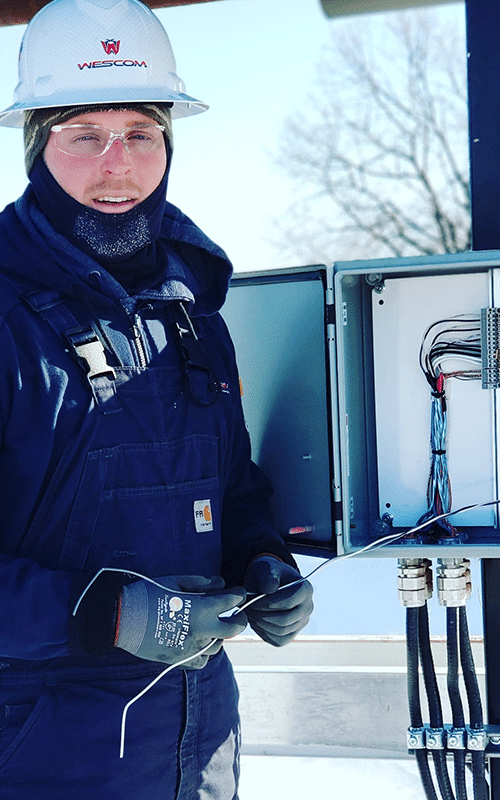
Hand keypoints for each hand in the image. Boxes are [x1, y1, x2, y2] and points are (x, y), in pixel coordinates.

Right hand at [115, 575, 246, 667]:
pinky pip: (202, 660)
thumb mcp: (176, 581)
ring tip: (211, 626)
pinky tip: (198, 642)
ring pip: (218, 645)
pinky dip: (204, 651)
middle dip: (240, 619)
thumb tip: (221, 584)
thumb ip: (202, 583)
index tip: (239, 592)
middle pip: (234, 629)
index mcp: (201, 609)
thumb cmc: (148, 594)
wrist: (122, 619)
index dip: (238, 594)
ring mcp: (192, 648)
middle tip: (238, 614)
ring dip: (218, 634)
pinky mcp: (181, 660)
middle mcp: (201, 631)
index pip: (231, 601)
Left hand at [244, 556, 312, 646]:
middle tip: (248, 608)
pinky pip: (278, 640)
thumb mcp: (265, 568)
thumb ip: (267, 576)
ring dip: (261, 624)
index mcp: (305, 589)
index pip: (290, 602)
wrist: (266, 584)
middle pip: (285, 620)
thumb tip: (270, 589)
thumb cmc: (267, 574)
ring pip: (281, 632)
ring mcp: (301, 623)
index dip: (269, 603)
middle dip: (262, 615)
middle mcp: (307, 608)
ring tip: (250, 613)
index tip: (253, 600)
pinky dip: (264, 633)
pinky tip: (256, 620)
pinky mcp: (291, 634)